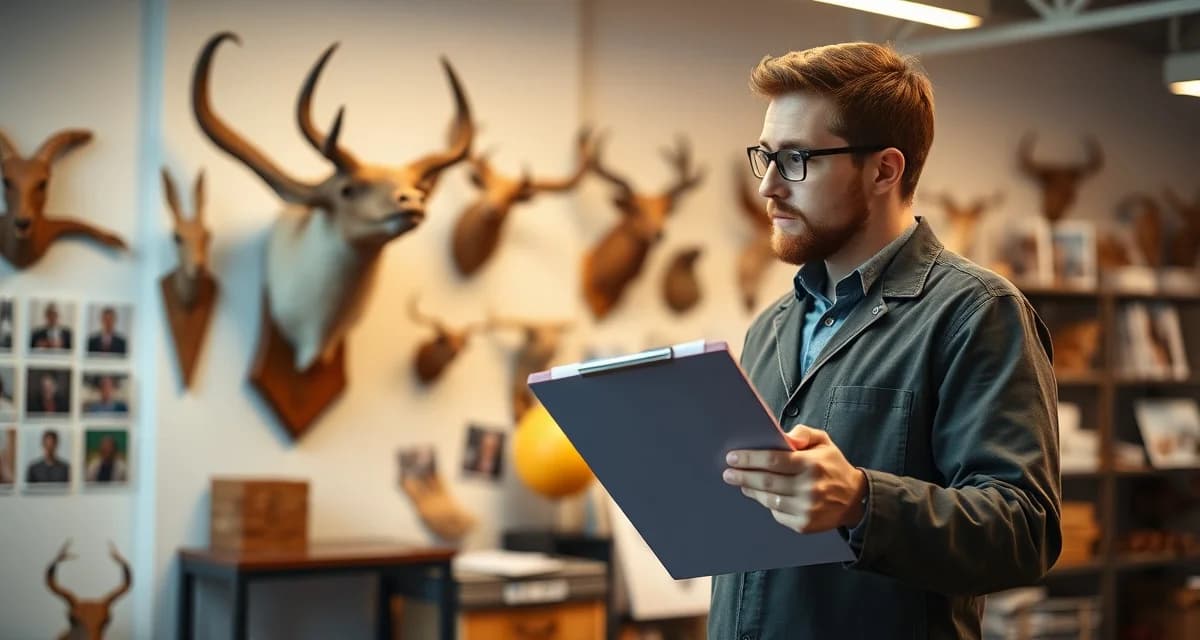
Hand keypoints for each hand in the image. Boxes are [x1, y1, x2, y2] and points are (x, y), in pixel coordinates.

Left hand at [722, 424, 866, 533]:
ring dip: (751, 491)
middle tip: (728, 473)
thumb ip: (804, 433)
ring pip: (769, 500)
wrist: (855, 499)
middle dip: (743, 476)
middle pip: (766, 482)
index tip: (732, 457)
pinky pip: (777, 514)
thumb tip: (785, 436)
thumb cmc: (832, 466)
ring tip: (741, 484)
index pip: (773, 460)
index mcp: (812, 464)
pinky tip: (761, 496)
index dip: (749, 459)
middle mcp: (809, 488)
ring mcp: (806, 509)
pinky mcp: (804, 525)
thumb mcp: (823, 442)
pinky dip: (767, 504)